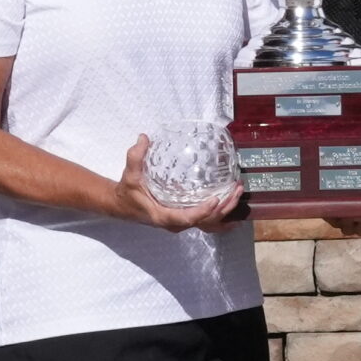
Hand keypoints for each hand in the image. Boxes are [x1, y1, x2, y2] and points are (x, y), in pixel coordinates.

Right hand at [114, 136, 245, 230]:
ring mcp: (181, 223)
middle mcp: (175, 223)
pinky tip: (234, 207)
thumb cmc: (128, 192)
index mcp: (162, 216)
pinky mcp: (184, 218)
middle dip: (223, 208)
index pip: (187, 218)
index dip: (203, 211)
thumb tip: (144, 138)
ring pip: (208, 223)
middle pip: (205, 221)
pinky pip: (207, 222)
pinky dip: (221, 217)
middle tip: (235, 189)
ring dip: (226, 210)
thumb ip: (136, 156)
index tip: (215, 199)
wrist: (122, 205)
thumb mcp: (130, 174)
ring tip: (237, 192)